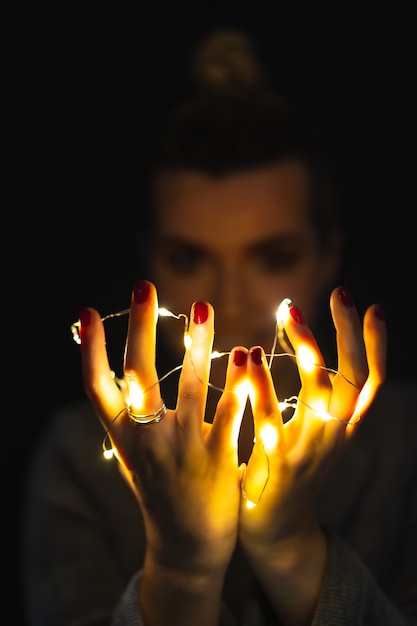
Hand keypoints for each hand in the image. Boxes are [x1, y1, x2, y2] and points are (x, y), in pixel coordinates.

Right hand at [78, 280, 247, 577]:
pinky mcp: (219, 462)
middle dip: (139, 330)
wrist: (187, 549)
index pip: (97, 389)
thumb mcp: (135, 454)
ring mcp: (182, 451)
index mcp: (124, 438)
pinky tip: (248, 352)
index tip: (86, 314)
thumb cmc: (161, 491)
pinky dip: (239, 383)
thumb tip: (121, 370)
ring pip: (189, 388)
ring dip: (196, 345)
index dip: (90, 351)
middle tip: (144, 287)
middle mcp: (147, 441)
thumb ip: (130, 415)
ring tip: (201, 307)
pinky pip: (231, 415)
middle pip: (139, 378)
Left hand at [238, 285, 386, 623]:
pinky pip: (274, 423)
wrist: (276, 532)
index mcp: (342, 427)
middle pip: (353, 379)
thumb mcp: (314, 434)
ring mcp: (310, 453)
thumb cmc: (289, 471)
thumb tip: (313, 353)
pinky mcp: (280, 468)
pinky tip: (248, 358)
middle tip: (339, 294)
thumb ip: (318, 400)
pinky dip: (262, 388)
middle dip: (349, 334)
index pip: (370, 381)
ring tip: (289, 315)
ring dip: (307, 351)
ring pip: (321, 396)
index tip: (372, 306)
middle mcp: (334, 436)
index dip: (376, 345)